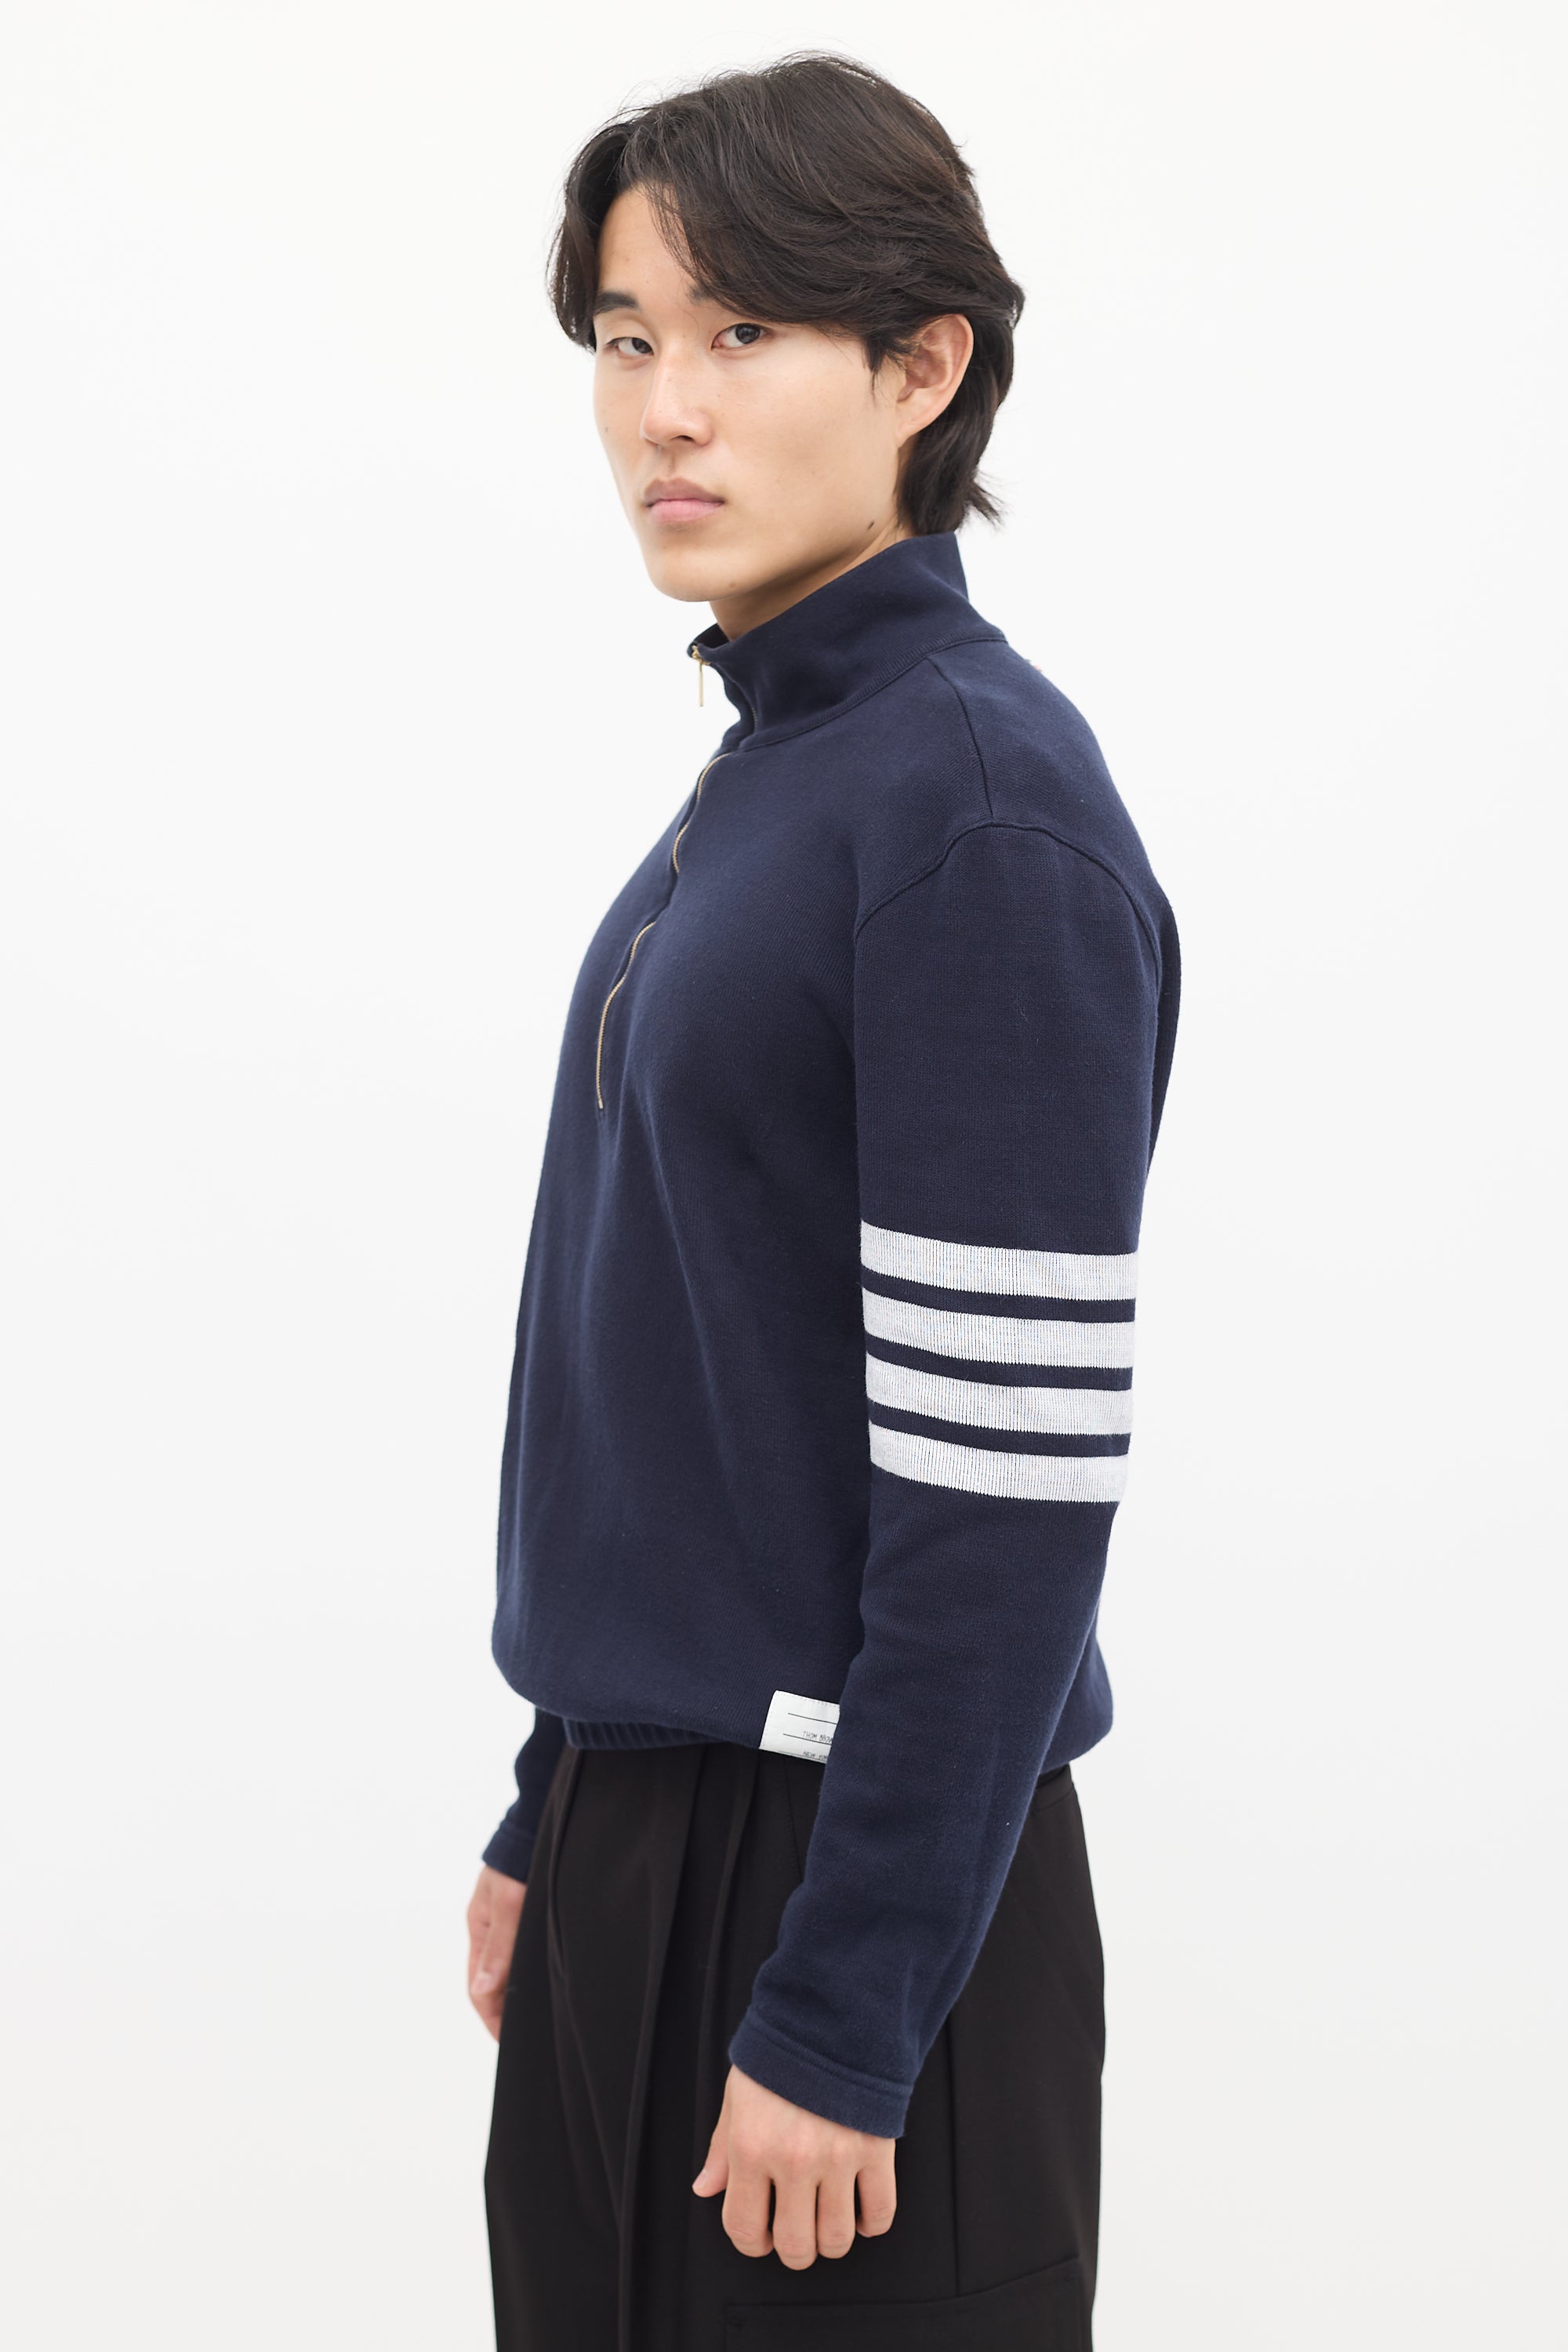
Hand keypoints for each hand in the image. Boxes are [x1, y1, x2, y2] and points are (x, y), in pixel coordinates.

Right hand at [466, 1863, 524, 2040]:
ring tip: (533, 2017)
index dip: (491, 2017)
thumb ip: (499, 1948)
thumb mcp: (509, 1906)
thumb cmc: (518, 1863)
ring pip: (506, 1969)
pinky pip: (519, 1953)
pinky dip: (525, 1972)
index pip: (478, 1988)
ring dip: (514, 1993)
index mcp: (479, 1930)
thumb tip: (483, 1990)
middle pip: (491, 1982)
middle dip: (502, 2011)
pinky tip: (541, 1981)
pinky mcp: (523, 1915)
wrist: (535, 1827)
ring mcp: (505, 1923)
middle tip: (522, 2037)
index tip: (507, 2041)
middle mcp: (489, 1930)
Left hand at [692, 2062, 896, 2267]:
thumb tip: (706, 2188)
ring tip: (826, 2221)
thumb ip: (721, 2147)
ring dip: (830, 2241)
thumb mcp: (738, 2094)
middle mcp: (793, 2159)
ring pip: (837, 2238)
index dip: (751, 2244)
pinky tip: (860, 2212)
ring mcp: (837, 2156)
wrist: (831, 2012)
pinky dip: (872, 2223)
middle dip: (793, 2251)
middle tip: (794, 2234)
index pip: (744, 2228)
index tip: (760, 2236)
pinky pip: (881, 2212)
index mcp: (751, 2146)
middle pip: (795, 2246)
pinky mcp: (876, 2148)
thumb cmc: (782, 2051)